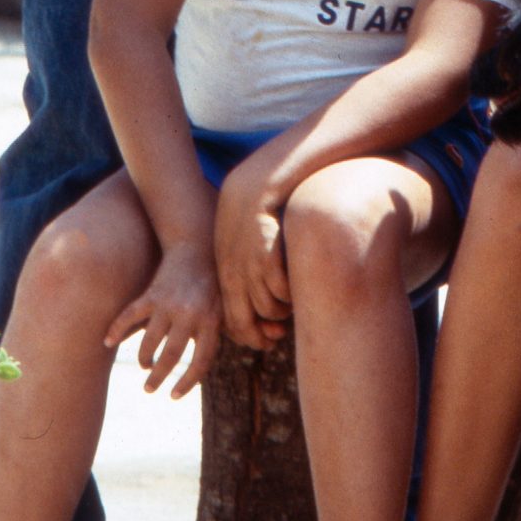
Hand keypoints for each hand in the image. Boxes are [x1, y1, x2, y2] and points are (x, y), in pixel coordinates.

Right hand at [105, 242, 221, 396]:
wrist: (197, 249)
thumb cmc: (211, 286)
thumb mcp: (221, 310)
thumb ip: (212, 337)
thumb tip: (200, 370)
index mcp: (211, 321)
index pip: (200, 362)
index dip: (187, 382)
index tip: (174, 395)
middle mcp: (189, 314)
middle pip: (171, 356)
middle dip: (158, 377)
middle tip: (149, 389)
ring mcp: (168, 304)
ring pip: (150, 341)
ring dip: (144, 359)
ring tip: (144, 367)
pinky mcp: (151, 295)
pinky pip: (130, 317)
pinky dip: (116, 330)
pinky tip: (108, 342)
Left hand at [213, 164, 291, 349]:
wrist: (252, 182)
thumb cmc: (253, 218)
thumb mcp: (243, 249)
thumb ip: (251, 277)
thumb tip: (266, 314)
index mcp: (225, 277)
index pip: (231, 324)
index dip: (250, 338)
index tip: (270, 339)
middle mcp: (231, 275)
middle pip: (244, 324)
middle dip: (263, 336)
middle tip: (281, 333)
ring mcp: (247, 264)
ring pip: (266, 309)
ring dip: (282, 311)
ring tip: (292, 301)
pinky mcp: (264, 250)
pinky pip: (279, 286)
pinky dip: (289, 291)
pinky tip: (295, 281)